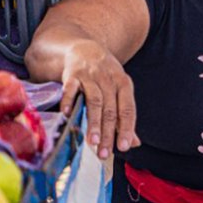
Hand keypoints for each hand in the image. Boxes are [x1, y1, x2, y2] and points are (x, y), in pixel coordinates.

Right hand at [60, 39, 140, 158]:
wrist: (83, 49)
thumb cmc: (102, 76)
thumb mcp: (117, 91)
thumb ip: (123, 118)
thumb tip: (134, 143)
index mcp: (123, 84)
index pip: (127, 110)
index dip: (126, 129)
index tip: (124, 147)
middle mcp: (109, 80)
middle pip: (110, 110)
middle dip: (108, 133)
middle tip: (104, 153)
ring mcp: (90, 76)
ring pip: (94, 102)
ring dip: (93, 122)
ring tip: (92, 141)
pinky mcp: (72, 74)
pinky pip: (71, 89)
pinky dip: (69, 101)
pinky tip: (68, 115)